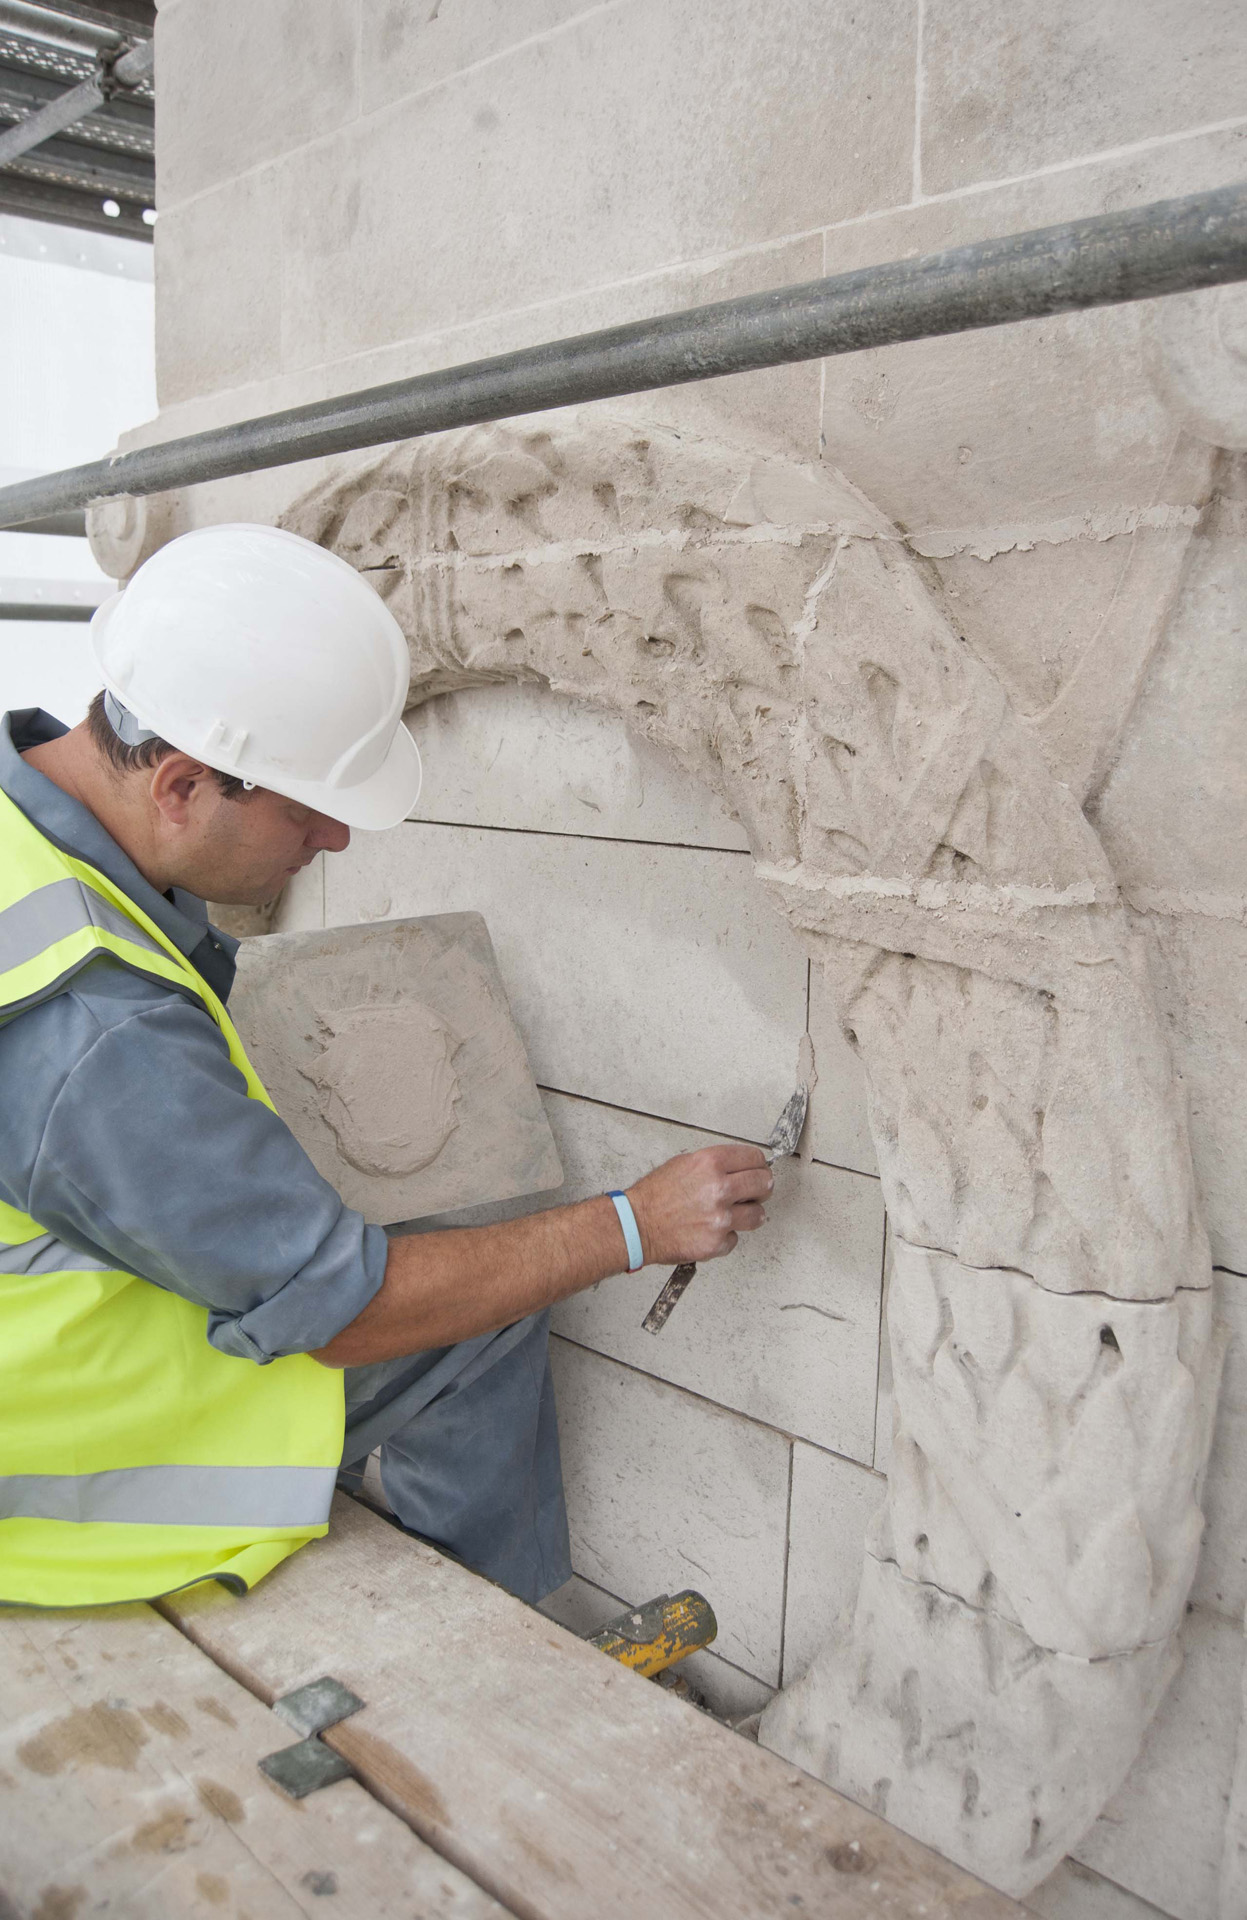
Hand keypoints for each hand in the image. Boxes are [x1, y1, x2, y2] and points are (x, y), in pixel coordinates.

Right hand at [626, 1144, 772, 1265]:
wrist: (636, 1225)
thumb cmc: (655, 1196)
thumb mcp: (684, 1164)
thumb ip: (715, 1165)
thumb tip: (739, 1168)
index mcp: (711, 1163)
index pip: (755, 1159)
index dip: (758, 1165)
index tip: (757, 1170)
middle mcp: (719, 1188)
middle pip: (764, 1184)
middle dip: (761, 1188)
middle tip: (755, 1192)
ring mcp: (720, 1217)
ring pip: (758, 1214)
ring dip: (749, 1214)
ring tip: (734, 1214)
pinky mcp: (717, 1242)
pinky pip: (736, 1238)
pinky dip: (726, 1236)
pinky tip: (710, 1230)